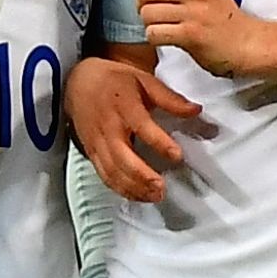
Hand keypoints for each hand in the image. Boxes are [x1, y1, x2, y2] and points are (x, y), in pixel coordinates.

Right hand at [65, 57, 199, 201]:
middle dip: (142, 175)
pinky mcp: (91, 152)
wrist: (80, 82)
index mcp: (123, 105)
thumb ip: (170, 98)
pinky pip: (104, 175)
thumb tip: (196, 110)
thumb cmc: (116, 81)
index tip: (177, 155)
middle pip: (122, 156)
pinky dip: (119, 189)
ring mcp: (97, 142)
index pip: (142, 126)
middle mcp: (108, 126)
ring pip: (112, 170)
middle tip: (162, 188)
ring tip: (154, 196)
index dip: (160, 142)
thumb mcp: (144, 81)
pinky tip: (137, 195)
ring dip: (133, 187)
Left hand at [134, 0, 262, 76]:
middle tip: (151, 10)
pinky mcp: (192, 35)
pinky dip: (155, 37)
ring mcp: (194, 12)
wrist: (246, 42)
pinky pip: (155, 33)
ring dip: (149, 23)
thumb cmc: (221, 13)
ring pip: (147, 14)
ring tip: (161, 25)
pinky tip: (165, 37)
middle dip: (141, 4)